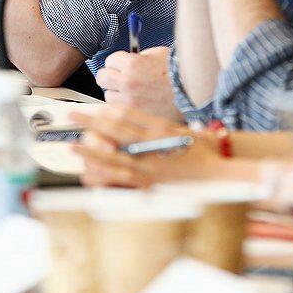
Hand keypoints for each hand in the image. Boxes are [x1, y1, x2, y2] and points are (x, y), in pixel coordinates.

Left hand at [70, 105, 220, 186]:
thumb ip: (166, 124)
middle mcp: (152, 146)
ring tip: (72, 145)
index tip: (90, 106)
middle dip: (91, 122)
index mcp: (160, 129)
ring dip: (91, 150)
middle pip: (115, 131)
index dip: (105, 109)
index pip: (127, 115)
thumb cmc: (208, 154)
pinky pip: (122, 181)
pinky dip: (104, 178)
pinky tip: (88, 176)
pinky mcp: (150, 185)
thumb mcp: (188, 132)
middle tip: (71, 114)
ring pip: (114, 156)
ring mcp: (150, 166)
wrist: (222, 176)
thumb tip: (146, 117)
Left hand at [95, 47, 183, 122]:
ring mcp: (130, 101)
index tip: (121, 65)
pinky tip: (136, 103)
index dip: (117, 62)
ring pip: (108, 96)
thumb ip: (136, 58)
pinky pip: (120, 110)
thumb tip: (123, 62)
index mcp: (132, 64)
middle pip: (102, 78)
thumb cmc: (178, 72)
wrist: (194, 91)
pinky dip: (124, 107)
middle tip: (119, 77)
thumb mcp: (155, 55)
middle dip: (110, 76)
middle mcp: (128, 83)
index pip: (109, 60)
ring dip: (117, 93)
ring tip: (132, 92)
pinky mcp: (135, 115)